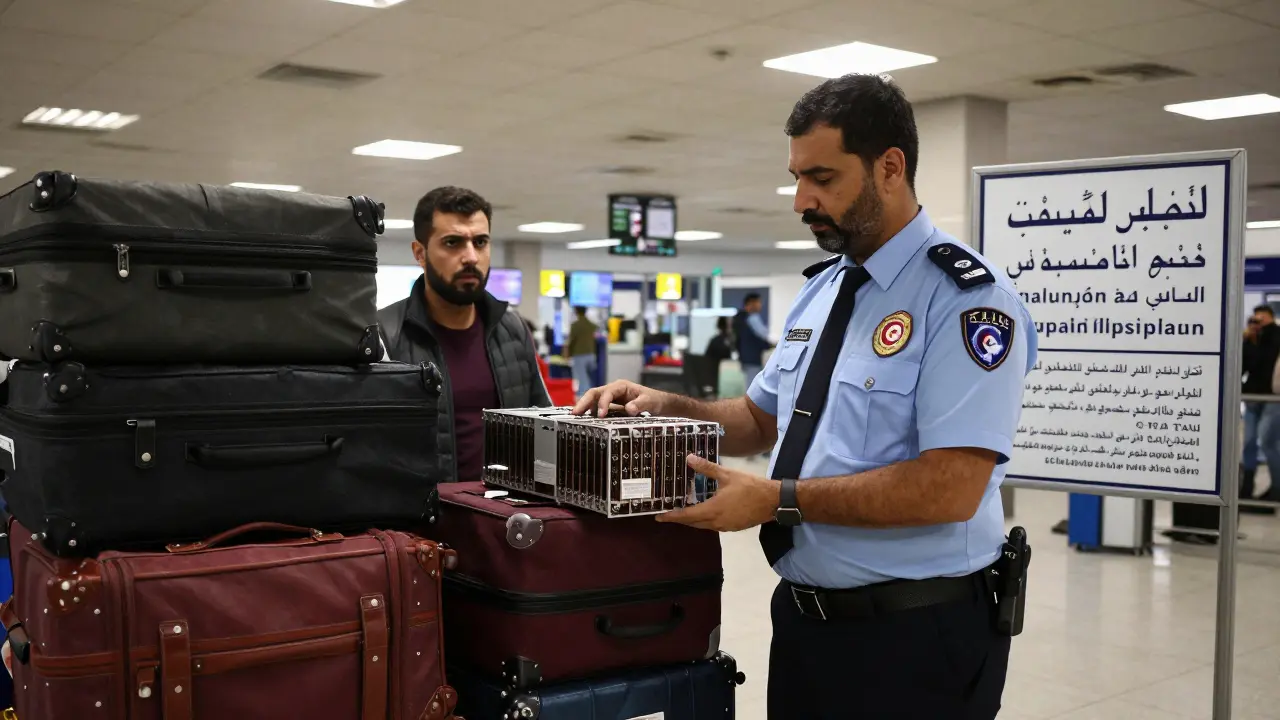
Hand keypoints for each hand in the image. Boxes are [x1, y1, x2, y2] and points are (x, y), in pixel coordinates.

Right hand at [573, 380, 670, 417]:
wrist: (658, 404)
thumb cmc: (654, 400)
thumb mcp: (650, 402)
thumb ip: (640, 404)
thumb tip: (629, 409)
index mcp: (621, 386)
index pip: (608, 392)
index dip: (603, 403)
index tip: (601, 415)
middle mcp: (613, 390)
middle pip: (594, 393)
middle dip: (584, 402)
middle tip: (575, 413)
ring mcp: (610, 398)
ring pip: (593, 400)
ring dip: (584, 407)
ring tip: (575, 417)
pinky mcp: (610, 406)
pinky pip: (597, 407)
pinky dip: (590, 412)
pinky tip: (584, 420)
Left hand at [657, 455, 778, 531]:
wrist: (773, 501)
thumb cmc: (750, 487)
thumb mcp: (727, 475)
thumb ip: (707, 468)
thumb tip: (689, 458)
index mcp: (713, 510)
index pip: (687, 516)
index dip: (672, 516)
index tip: (659, 517)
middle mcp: (717, 522)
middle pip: (693, 523)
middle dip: (680, 519)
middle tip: (668, 513)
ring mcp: (726, 526)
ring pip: (704, 526)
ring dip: (693, 520)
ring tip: (683, 512)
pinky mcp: (734, 527)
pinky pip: (714, 526)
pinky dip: (705, 521)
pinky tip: (705, 512)